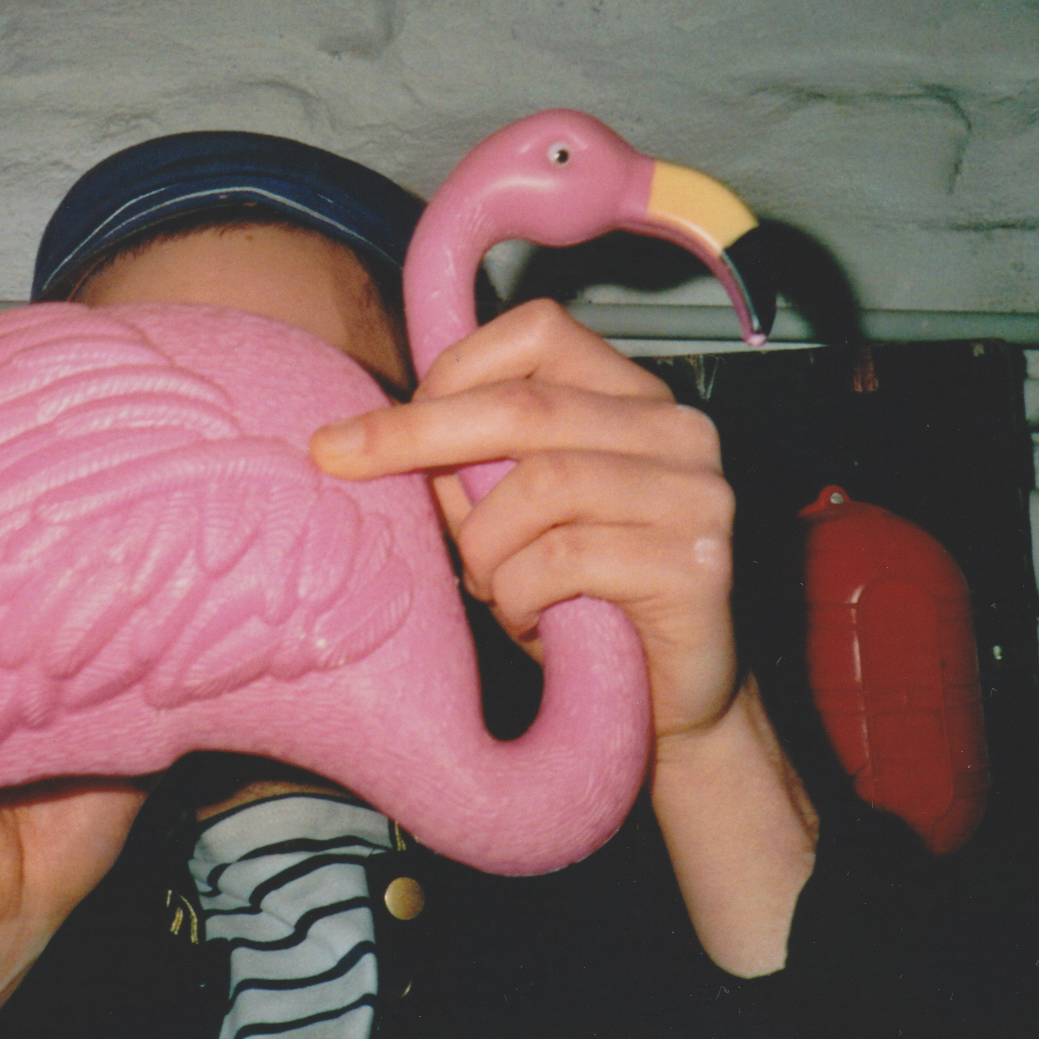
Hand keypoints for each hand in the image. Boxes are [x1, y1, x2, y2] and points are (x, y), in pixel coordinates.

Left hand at [311, 298, 813, 974]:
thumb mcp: (510, 519)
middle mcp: (677, 431)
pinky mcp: (699, 563)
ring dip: (485, 544)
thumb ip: (469, 465)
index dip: (451, 366)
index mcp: (632, 399)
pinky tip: (528, 618)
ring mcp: (697, 493)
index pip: (540, 332)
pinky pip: (566, 559)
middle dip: (416, 434)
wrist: (665, 707)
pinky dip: (520, 592)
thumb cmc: (576, 604)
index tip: (371, 424)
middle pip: (525, 406)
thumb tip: (369, 432)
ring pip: (542, 484)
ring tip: (487, 585)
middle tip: (338, 459)